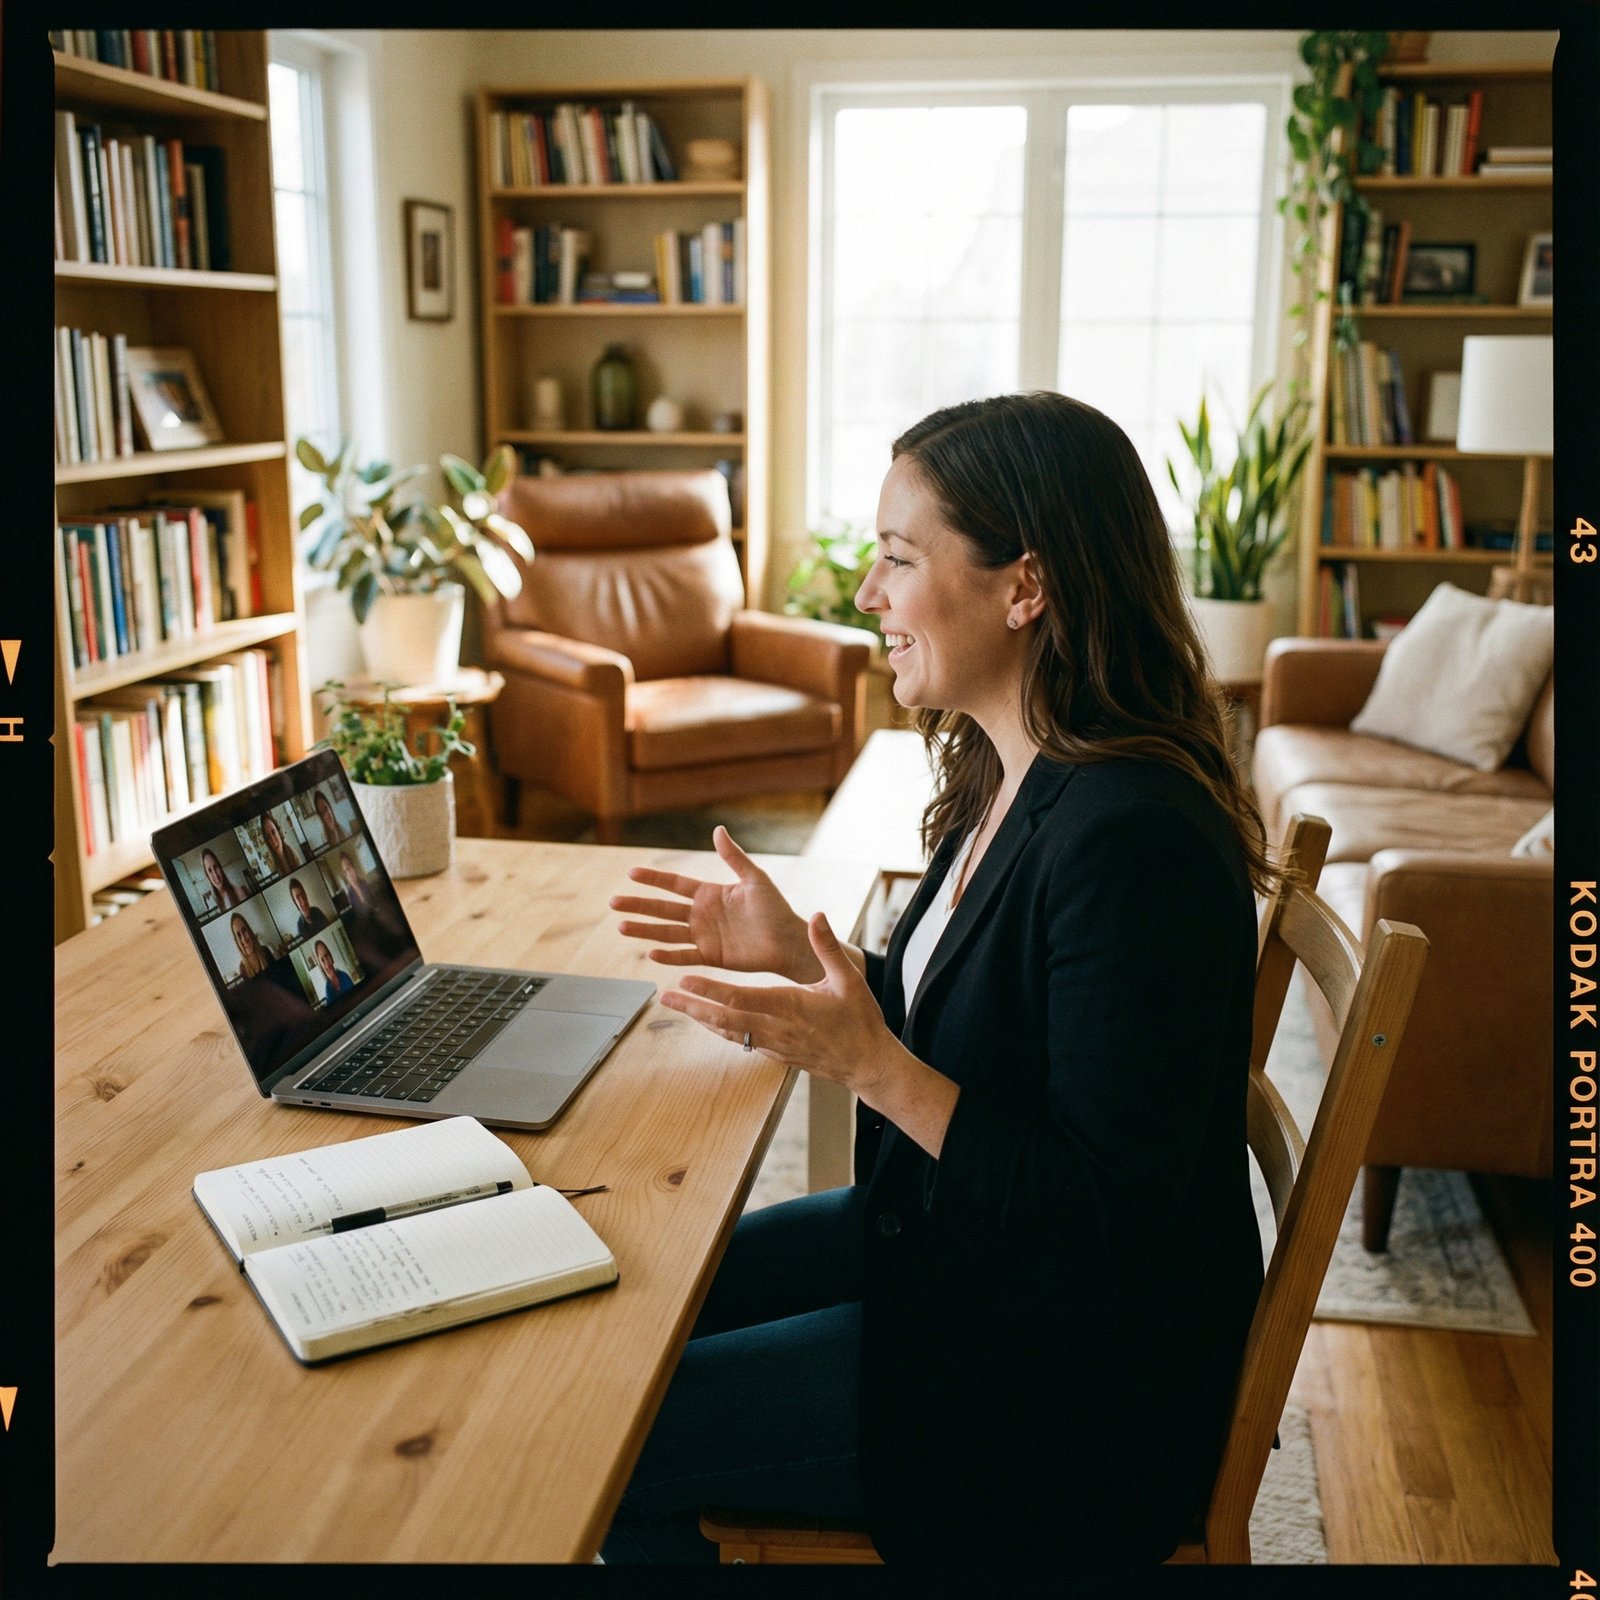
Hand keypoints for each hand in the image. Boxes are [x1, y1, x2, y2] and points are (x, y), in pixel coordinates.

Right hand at [610, 826, 819, 982]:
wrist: (789, 940)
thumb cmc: (776, 908)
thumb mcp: (754, 878)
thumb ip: (734, 857)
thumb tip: (718, 829)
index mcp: (709, 894)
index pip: (674, 884)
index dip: (653, 879)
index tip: (631, 874)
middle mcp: (702, 915)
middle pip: (663, 909)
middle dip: (638, 905)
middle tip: (613, 902)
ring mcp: (704, 936)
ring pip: (667, 932)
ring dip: (644, 930)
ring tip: (621, 926)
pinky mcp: (711, 956)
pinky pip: (685, 955)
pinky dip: (668, 956)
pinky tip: (650, 953)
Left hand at [662, 911, 908, 1096]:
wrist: (866, 1064)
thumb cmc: (859, 1021)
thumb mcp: (848, 980)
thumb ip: (828, 948)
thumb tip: (817, 916)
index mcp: (789, 1006)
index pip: (740, 998)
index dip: (710, 989)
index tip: (686, 978)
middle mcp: (775, 1028)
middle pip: (723, 1018)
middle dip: (692, 1006)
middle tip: (664, 995)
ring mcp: (773, 1045)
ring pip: (727, 1032)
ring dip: (700, 1019)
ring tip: (677, 1006)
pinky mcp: (775, 1054)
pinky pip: (740, 1040)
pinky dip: (720, 1029)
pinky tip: (708, 1021)